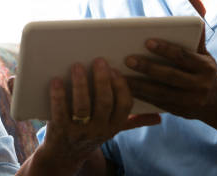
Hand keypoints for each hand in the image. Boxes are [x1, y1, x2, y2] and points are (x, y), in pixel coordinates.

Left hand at [41, 58, 159, 171]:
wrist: (65, 155)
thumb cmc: (91, 134)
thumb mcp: (114, 129)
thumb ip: (135, 120)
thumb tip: (159, 117)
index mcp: (114, 125)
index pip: (124, 105)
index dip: (120, 86)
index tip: (115, 69)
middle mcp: (99, 129)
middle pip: (104, 103)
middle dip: (102, 81)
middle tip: (99, 61)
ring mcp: (79, 131)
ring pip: (83, 107)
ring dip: (81, 85)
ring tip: (77, 66)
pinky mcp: (60, 130)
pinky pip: (60, 112)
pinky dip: (58, 95)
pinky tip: (56, 80)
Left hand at [124, 33, 216, 122]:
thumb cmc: (205, 73)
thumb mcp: (206, 57)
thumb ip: (197, 41)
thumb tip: (195, 19)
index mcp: (205, 67)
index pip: (182, 56)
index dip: (165, 49)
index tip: (147, 41)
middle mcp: (199, 85)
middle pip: (170, 75)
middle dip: (148, 67)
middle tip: (128, 59)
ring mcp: (190, 101)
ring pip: (161, 92)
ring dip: (139, 85)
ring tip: (120, 76)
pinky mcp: (180, 112)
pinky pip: (158, 104)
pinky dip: (142, 96)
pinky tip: (127, 89)